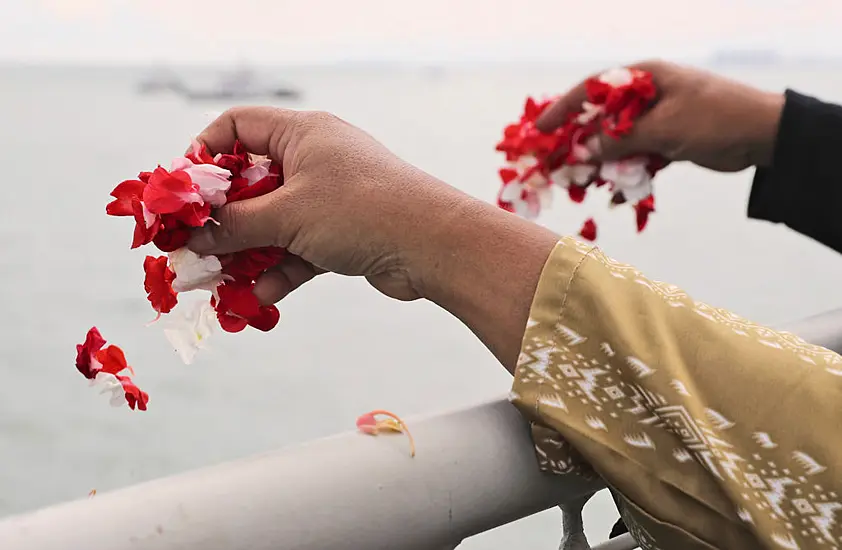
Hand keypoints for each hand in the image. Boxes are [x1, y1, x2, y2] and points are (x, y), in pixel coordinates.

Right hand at [188, 107, 558, 369]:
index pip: (236, 127)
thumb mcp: (288, 216)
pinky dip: (282, 269)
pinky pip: (300, 248)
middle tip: (192, 248)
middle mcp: (314, 160)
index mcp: (301, 134)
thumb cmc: (361, 211)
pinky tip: (264, 295)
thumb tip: (191, 239)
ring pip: (274, 222)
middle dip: (222, 220)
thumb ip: (235, 226)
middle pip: (251, 183)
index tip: (183, 194)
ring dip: (249, 252)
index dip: (204, 155)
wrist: (434, 246)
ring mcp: (330, 197)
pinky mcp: (344, 233)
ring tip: (221, 283)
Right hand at [536, 60, 784, 171]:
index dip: (563, 109)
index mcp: (644, 78)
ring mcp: (657, 119)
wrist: (764, 136)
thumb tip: (586, 151)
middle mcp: (646, 95)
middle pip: (601, 119)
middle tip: (557, 165)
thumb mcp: (663, 127)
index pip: (592, 89)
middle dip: (579, 144)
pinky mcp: (668, 141)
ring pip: (618, 142)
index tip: (540, 130)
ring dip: (602, 164)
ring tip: (583, 184)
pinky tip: (616, 196)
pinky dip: (627, 175)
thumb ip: (621, 140)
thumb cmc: (715, 118)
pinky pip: (637, 158)